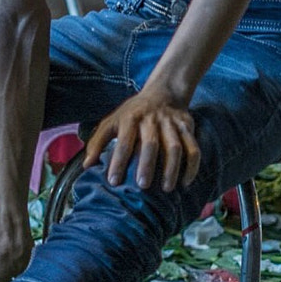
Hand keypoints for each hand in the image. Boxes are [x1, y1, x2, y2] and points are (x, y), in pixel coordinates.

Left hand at [83, 90, 200, 191]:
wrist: (163, 93)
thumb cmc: (132, 114)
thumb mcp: (111, 121)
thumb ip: (98, 141)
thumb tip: (87, 165)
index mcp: (130, 118)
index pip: (123, 141)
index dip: (118, 161)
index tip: (113, 181)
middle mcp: (151, 119)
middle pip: (151, 143)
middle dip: (146, 165)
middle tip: (142, 186)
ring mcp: (171, 123)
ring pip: (174, 147)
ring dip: (171, 169)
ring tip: (166, 188)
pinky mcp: (187, 127)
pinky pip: (193, 148)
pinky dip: (191, 167)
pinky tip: (185, 183)